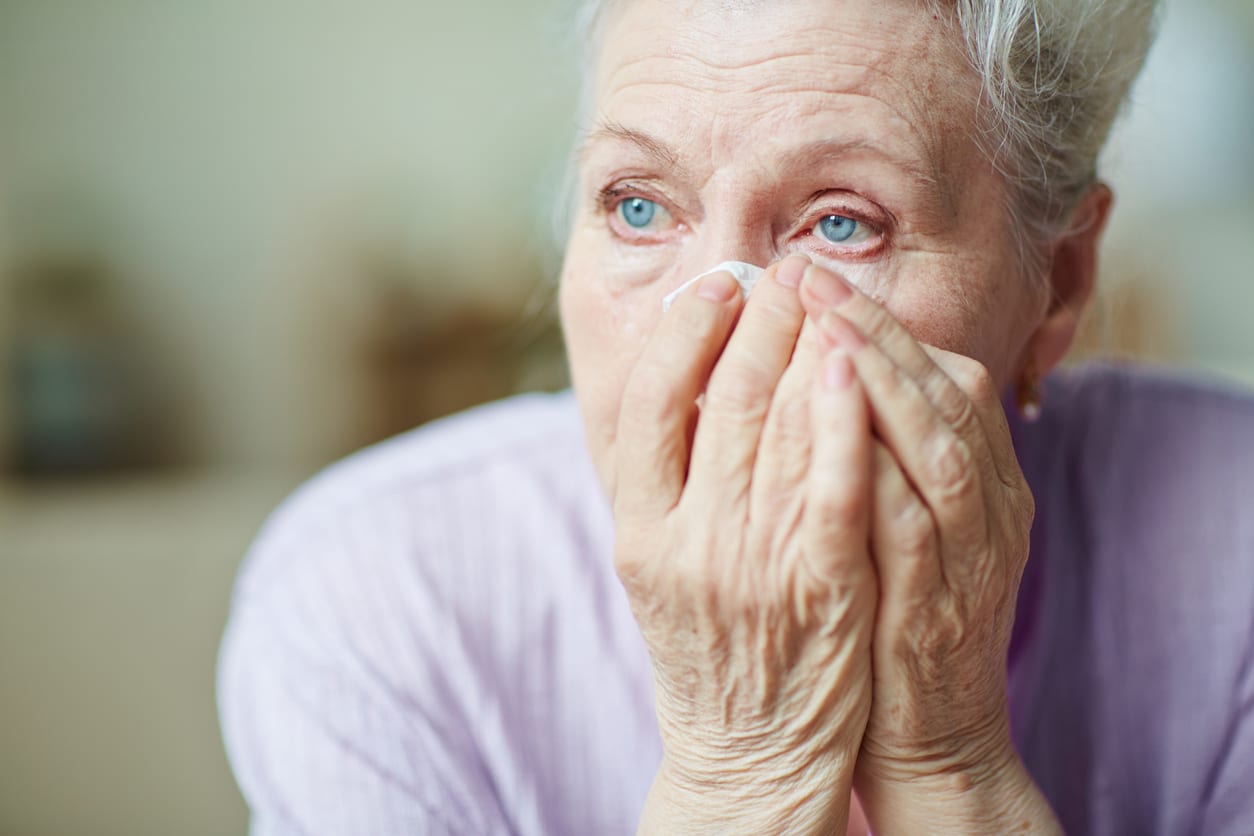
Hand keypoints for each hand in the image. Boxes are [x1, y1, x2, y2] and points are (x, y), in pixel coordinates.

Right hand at [613, 255, 874, 833]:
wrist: (746, 752)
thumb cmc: (705, 646)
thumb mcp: (657, 564)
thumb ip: (666, 478)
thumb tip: (687, 374)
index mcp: (637, 528)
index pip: (651, 404)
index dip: (685, 333)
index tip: (720, 283)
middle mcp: (685, 541)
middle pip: (720, 401)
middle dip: (759, 322)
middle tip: (786, 270)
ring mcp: (752, 566)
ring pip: (779, 431)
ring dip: (805, 349)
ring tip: (825, 296)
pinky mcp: (822, 588)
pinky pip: (832, 491)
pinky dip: (842, 423)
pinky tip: (855, 367)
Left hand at [798, 263, 1060, 833]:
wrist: (927, 729)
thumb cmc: (892, 609)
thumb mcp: (897, 518)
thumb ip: (875, 448)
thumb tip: (810, 366)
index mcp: (981, 476)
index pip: (942, 375)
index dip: (880, 323)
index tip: (817, 278)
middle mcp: (991, 505)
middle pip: (946, 394)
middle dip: (878, 331)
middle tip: (813, 278)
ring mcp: (974, 555)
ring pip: (943, 449)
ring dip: (886, 385)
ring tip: (827, 329)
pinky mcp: (942, 607)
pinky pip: (919, 530)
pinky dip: (883, 474)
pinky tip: (838, 431)